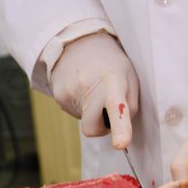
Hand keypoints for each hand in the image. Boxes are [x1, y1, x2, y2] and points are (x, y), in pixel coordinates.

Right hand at [51, 33, 138, 148]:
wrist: (78, 43)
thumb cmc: (110, 64)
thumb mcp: (129, 78)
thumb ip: (129, 106)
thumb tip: (119, 132)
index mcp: (113, 81)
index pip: (117, 107)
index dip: (120, 128)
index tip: (120, 144)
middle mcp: (88, 87)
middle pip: (93, 129)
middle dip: (101, 126)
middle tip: (106, 106)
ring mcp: (69, 92)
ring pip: (84, 121)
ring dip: (91, 112)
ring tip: (93, 88)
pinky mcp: (58, 97)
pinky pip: (74, 113)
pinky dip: (81, 106)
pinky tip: (82, 89)